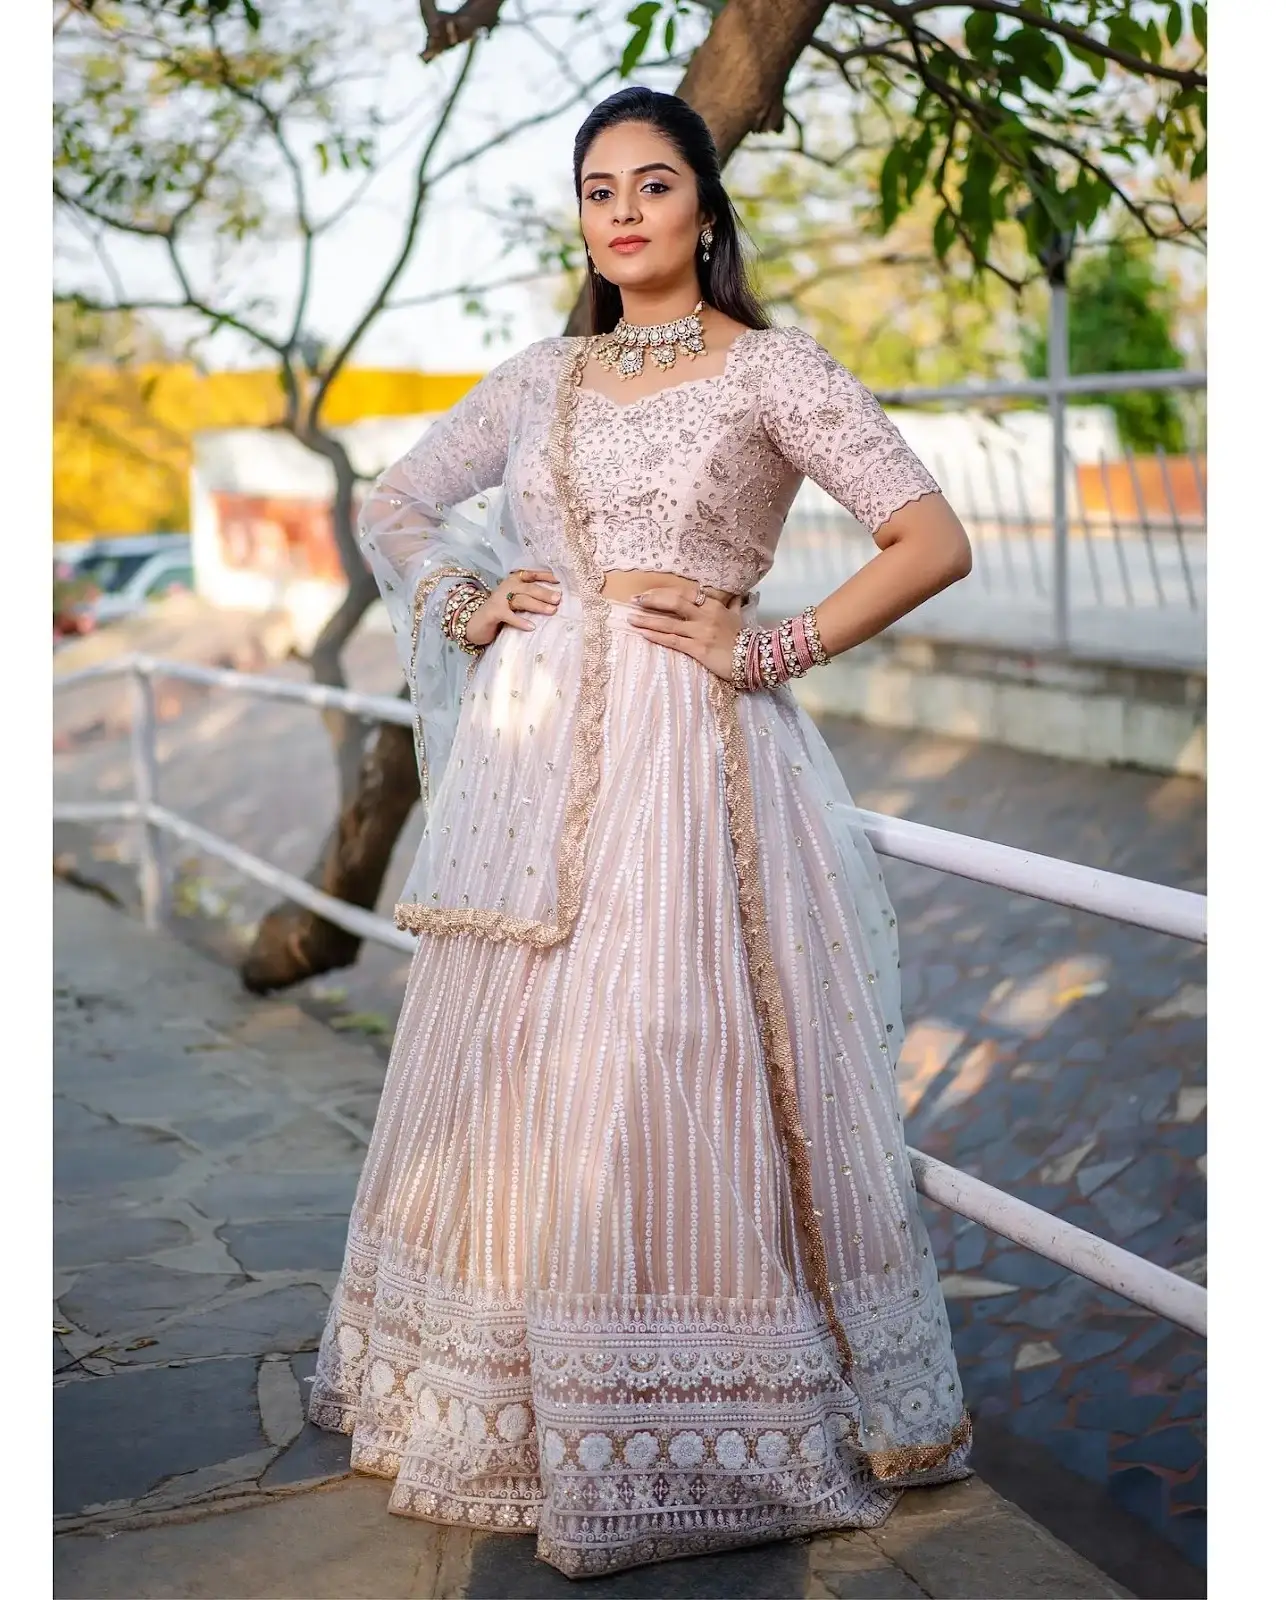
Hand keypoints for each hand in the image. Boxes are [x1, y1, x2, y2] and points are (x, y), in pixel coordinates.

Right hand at [466, 569, 561, 645]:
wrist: (475, 623)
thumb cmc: (500, 612)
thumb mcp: (515, 602)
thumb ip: (529, 598)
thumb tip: (554, 602)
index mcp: (513, 581)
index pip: (531, 575)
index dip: (546, 576)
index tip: (560, 580)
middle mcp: (507, 587)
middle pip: (529, 588)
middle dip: (545, 593)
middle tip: (558, 599)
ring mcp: (499, 599)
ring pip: (521, 600)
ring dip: (537, 605)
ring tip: (551, 611)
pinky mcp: (494, 612)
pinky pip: (509, 616)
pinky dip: (520, 621)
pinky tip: (531, 626)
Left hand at [626, 586, 743, 680]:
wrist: (755, 659)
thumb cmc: (744, 638)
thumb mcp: (738, 616)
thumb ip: (732, 604)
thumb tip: (735, 595)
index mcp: (713, 605)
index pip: (684, 593)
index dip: (663, 592)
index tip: (647, 594)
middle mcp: (705, 615)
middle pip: (673, 602)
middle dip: (651, 600)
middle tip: (634, 601)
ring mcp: (701, 632)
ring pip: (668, 623)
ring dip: (647, 620)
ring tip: (630, 619)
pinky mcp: (698, 649)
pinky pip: (672, 641)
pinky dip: (656, 636)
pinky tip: (643, 633)